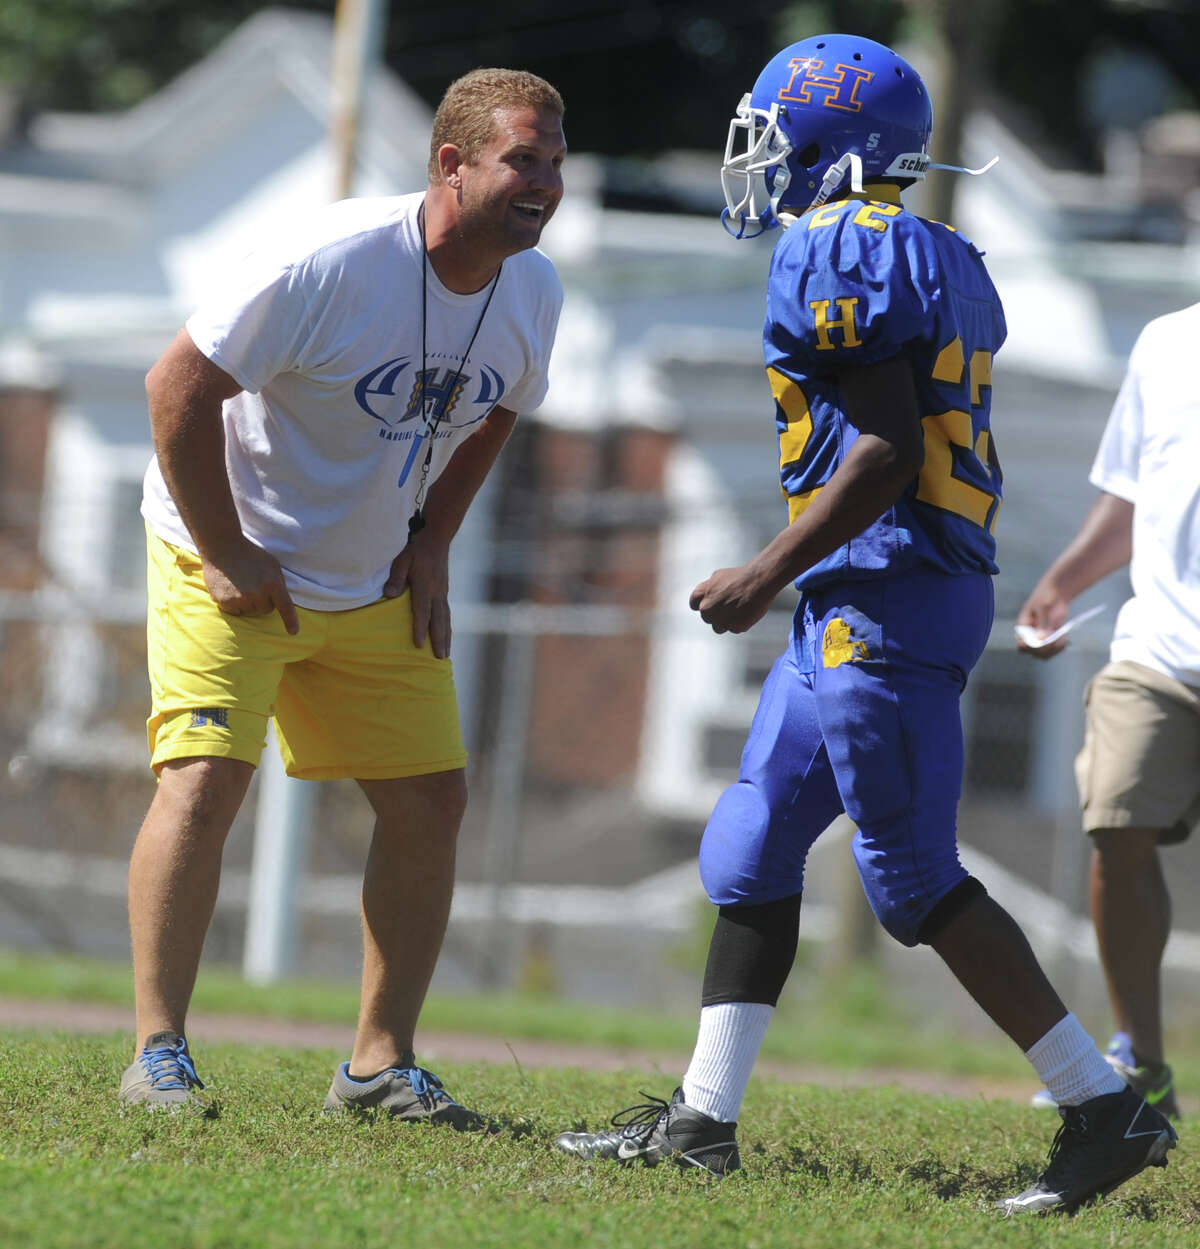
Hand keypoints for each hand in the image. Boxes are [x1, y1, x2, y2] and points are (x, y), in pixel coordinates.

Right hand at [201, 541, 299, 634]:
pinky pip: (235, 611)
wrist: (222, 547)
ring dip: (248, 602)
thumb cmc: (250, 555)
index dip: (290, 621)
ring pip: (250, 611)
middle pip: (266, 609)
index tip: (293, 632)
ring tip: (240, 584)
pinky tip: (230, 588)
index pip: (285, 607)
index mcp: (272, 583)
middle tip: (253, 584)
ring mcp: (240, 599)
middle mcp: (257, 593)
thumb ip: (278, 582)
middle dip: (263, 600)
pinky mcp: (225, 602)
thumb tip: (282, 600)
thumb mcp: (272, 565)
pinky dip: (234, 604)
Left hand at [385, 530, 451, 657]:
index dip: (420, 628)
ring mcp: (442, 593)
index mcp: (425, 586)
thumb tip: (389, 595)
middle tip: (440, 657)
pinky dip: (447, 629)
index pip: (422, 611)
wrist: (437, 540)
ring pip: (446, 620)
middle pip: (439, 620)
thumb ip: (396, 577)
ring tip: (445, 655)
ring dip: (446, 638)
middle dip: (439, 640)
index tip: (419, 644)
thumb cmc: (416, 551)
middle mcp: (437, 593)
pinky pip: (447, 615)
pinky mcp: (444, 593)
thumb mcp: (401, 560)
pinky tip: (446, 638)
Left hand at [689, 564, 775, 634]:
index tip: (711, 603)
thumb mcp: (719, 576)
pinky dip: (739, 624)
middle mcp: (706, 608)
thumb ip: (709, 588)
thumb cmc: (740, 577)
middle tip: (730, 605)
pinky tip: (746, 612)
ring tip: (738, 610)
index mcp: (700, 594)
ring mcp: (719, 619)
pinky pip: (734, 629)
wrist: (758, 582)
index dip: (703, 604)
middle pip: (707, 617)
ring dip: (726, 622)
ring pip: (718, 627)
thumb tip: (706, 595)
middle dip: (716, 613)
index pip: (693, 604)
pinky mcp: (733, 627)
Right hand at [1015, 583, 1068, 658]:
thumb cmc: (1046, 597)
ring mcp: (1039, 639)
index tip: (1039, 642)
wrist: (1054, 595)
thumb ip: (1043, 623)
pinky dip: (1060, 647)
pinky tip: (1064, 638)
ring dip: (1054, 650)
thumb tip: (1041, 639)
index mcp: (1022, 627)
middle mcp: (1029, 635)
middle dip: (1044, 649)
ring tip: (1062, 638)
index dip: (1029, 647)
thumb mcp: (1044, 607)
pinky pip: (1053, 650)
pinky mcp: (1050, 639)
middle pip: (1033, 652)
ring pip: (1043, 654)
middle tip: (1054, 640)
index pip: (1021, 644)